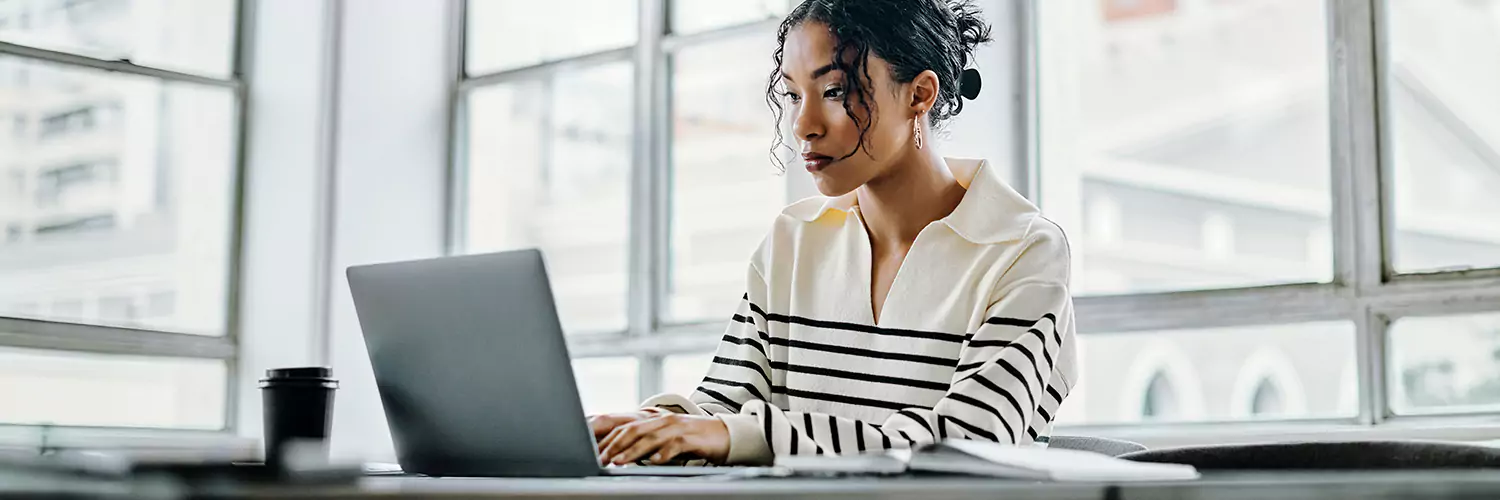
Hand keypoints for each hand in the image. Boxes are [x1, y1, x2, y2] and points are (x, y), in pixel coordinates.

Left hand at [596, 413, 729, 465]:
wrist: (726, 434)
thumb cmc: (695, 439)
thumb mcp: (669, 438)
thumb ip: (650, 443)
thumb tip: (626, 454)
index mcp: (656, 420)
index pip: (627, 428)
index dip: (610, 440)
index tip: (597, 453)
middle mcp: (664, 421)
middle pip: (634, 431)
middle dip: (616, 446)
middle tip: (602, 459)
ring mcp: (678, 428)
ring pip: (650, 438)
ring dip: (633, 451)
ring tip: (620, 461)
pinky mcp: (691, 438)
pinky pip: (674, 445)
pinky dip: (662, 454)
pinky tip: (652, 462)